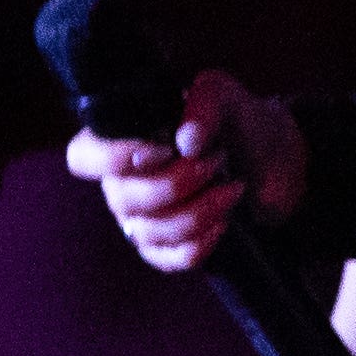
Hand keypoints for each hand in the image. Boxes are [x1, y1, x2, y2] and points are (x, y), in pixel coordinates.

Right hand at [67, 66, 305, 273]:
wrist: (271, 162)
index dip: (112, 159)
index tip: (163, 149)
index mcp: (123, 139)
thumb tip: (186, 141)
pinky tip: (224, 220)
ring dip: (199, 211)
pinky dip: (201, 242)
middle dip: (176, 183)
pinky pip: (169, 258)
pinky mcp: (164, 249)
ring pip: (148, 231)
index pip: (83, 156)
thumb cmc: (236, 123)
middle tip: (217, 161)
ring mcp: (141, 219)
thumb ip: (205, 104)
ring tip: (233, 188)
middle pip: (123, 198)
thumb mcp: (225, 97)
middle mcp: (122, 182)